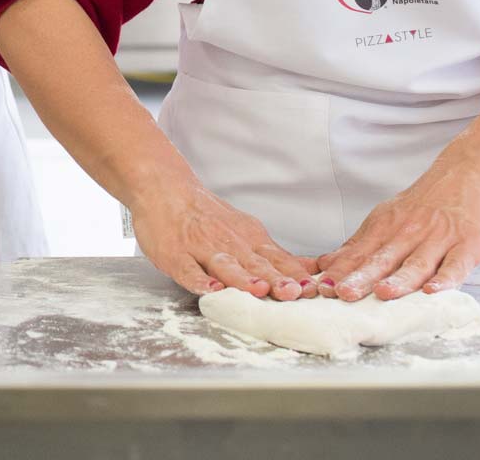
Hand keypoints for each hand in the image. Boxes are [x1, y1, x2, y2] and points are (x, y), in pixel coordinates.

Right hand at [128, 181, 317, 299]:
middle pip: (256, 264)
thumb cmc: (207, 216)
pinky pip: (187, 269)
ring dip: (242, 279)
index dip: (296, 276)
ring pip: (225, 265)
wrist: (164, 187)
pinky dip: (199, 280)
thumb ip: (275, 255)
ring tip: (258, 290)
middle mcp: (229, 243)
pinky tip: (210, 290)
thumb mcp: (247, 230)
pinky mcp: (175, 255)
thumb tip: (311, 271)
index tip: (315, 290)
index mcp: (249, 239)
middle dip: (276, 279)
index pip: (277, 260)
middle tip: (294, 293)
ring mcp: (201, 248)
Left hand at [316, 157, 479, 301]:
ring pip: (417, 264)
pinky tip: (433, 291)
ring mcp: (440, 238)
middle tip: (343, 293)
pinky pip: (456, 265)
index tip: (322, 287)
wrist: (469, 171)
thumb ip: (360, 245)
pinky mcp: (469, 244)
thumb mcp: (388, 217)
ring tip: (383, 293)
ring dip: (399, 280)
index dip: (341, 271)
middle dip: (362, 278)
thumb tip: (325, 266)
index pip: (360, 252)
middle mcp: (410, 232)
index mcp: (387, 226)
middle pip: (383, 259)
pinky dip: (445, 279)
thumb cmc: (426, 203)